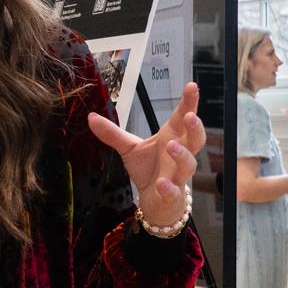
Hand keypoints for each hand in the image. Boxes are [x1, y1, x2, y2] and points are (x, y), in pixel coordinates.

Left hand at [88, 81, 205, 228]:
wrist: (155, 201)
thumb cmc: (149, 169)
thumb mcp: (129, 148)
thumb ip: (112, 133)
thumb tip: (91, 117)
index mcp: (172, 138)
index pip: (183, 118)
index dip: (189, 102)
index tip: (192, 86)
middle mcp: (179, 154)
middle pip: (195, 139)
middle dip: (195, 127)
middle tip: (190, 116)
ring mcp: (178, 175)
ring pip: (188, 164)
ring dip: (182, 155)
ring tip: (170, 146)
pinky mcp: (172, 194)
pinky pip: (174, 191)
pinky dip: (168, 187)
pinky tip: (161, 183)